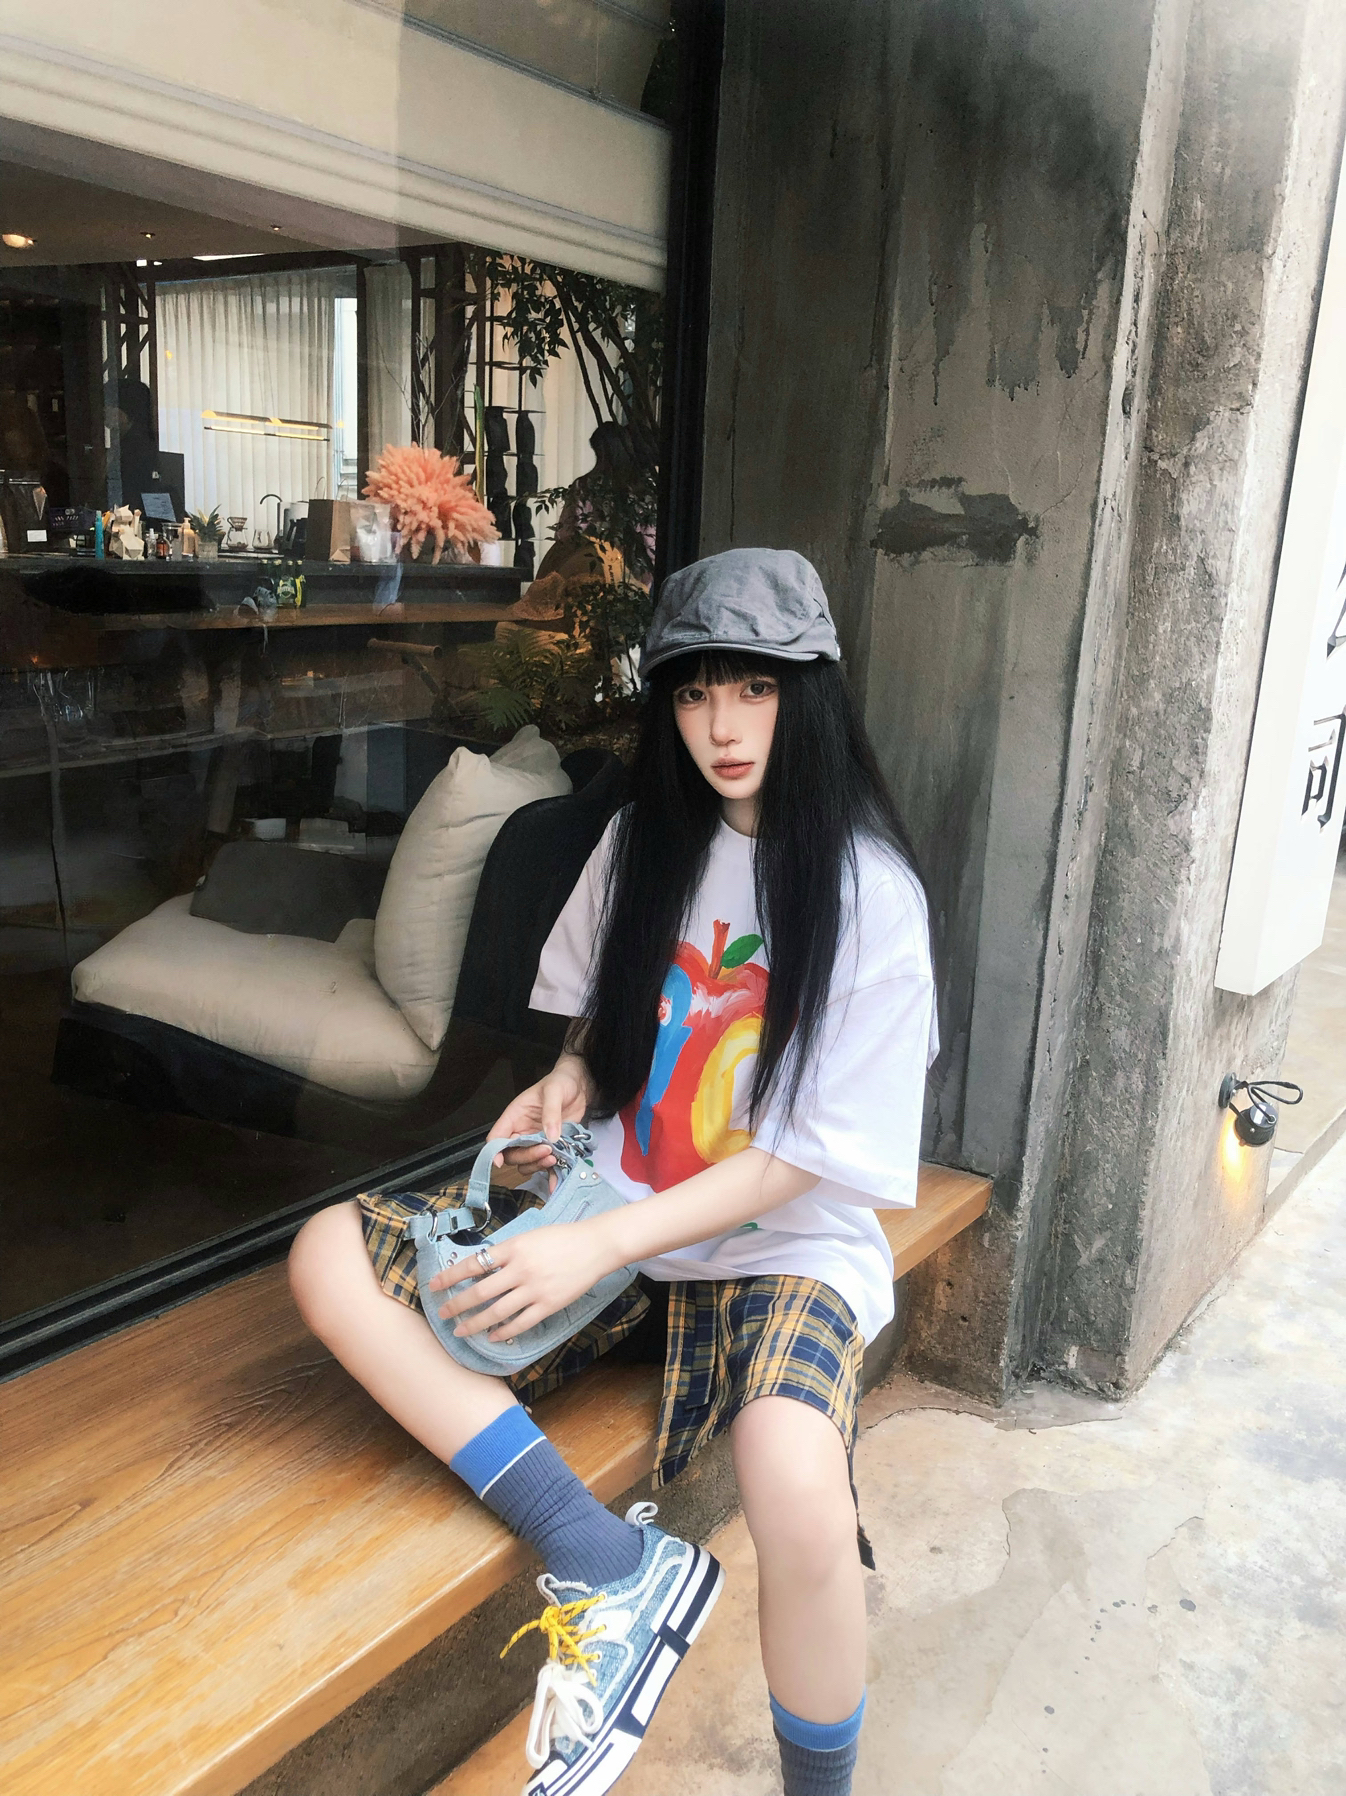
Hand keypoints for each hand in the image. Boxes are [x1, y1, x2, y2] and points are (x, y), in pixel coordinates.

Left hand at [428, 1219, 616, 1341]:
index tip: (434, 1286)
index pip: (473, 1264)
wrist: (594, 1246)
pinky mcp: (549, 1305)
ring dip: (474, 1324)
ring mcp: (535, 1290)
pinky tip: (492, 1336)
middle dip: (456, 1305)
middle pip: (479, 1292)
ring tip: (460, 1330)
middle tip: (442, 1314)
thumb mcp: (528, 1237)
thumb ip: (506, 1252)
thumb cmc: (561, 1238)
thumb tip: (480, 1268)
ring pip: (496, 1312)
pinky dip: (503, 1331)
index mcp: (513, 1248)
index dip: (450, 1276)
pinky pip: (520, 1323)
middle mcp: (520, 1270)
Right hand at [485, 1053, 592, 1174]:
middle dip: (526, 1156)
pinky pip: (546, 1166)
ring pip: (526, 1163)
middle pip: (511, 1154)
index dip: (494, 1151)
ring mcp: (536, 1142)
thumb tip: (550, 1137)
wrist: (580, 1086)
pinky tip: (558, 1179)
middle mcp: (522, 1131)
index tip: (499, 1162)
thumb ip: (551, 1112)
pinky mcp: (551, 1148)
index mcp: (514, 1116)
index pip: (496, 1137)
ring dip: (537, 1165)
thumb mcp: (554, 1091)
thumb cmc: (561, 1082)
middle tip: (546, 1150)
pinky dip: (551, 1175)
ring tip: (555, 1157)